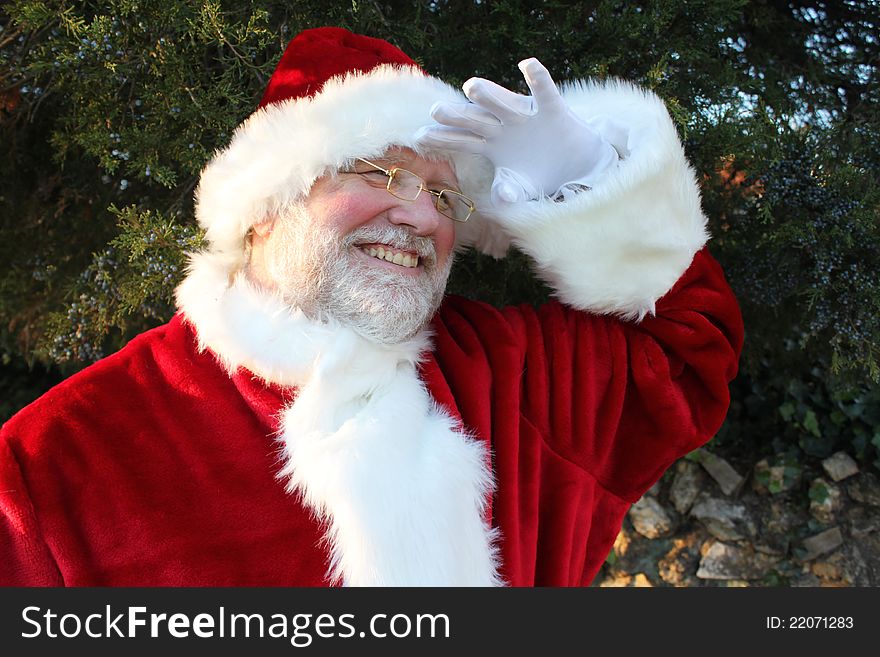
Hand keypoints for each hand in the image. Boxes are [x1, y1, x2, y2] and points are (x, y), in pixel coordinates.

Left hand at [418, 58, 619, 204]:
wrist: (574, 165)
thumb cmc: (540, 172)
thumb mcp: (521, 188)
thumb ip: (509, 192)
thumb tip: (502, 197)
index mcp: (491, 143)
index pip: (462, 140)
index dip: (442, 138)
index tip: (419, 136)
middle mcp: (503, 125)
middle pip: (475, 119)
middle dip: (457, 116)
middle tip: (436, 111)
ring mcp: (525, 116)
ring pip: (503, 102)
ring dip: (488, 94)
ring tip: (470, 87)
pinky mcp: (551, 109)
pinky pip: (544, 91)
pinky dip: (538, 78)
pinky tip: (527, 65)